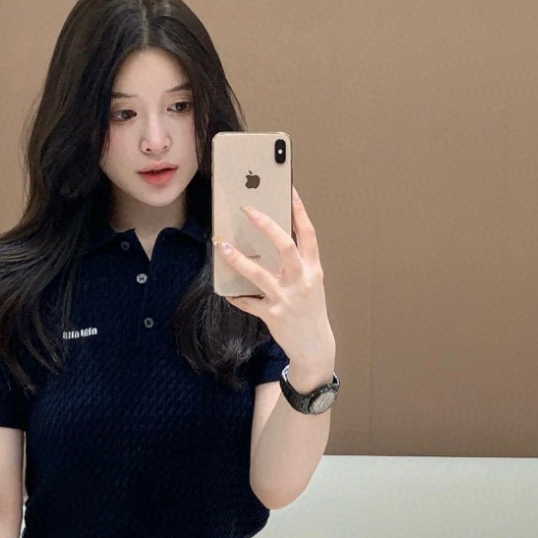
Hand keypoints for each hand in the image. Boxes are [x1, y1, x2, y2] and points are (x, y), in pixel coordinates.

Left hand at [213, 185, 334, 376]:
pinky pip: (249, 303)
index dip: (299, 210)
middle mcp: (302, 281)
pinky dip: (237, 297)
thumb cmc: (310, 310)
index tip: (289, 189)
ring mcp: (287, 298)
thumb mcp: (311, 283)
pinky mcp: (273, 315)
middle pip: (285, 246)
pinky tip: (227, 292)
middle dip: (266, 226)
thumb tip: (274, 240)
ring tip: (221, 245)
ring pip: (259, 273)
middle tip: (247, 209)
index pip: (308, 233)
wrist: (315, 347)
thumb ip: (297, 264)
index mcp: (313, 269)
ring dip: (238, 258)